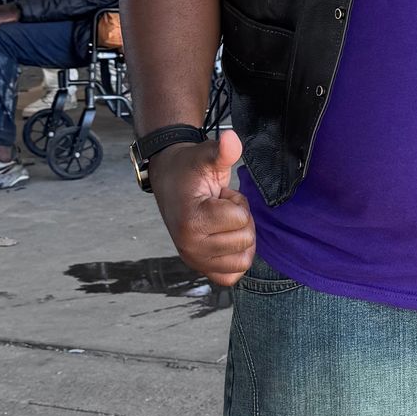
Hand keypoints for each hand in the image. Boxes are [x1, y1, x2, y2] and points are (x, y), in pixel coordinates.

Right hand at [149, 128, 256, 286]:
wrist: (170, 181)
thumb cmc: (190, 169)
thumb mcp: (206, 156)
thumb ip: (222, 151)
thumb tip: (231, 139)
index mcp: (191, 222)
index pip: (240, 218)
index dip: (236, 202)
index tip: (217, 195)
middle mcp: (190, 247)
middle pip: (246, 240)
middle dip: (239, 219)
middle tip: (219, 207)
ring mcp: (195, 261)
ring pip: (244, 260)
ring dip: (239, 238)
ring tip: (221, 221)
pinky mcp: (200, 268)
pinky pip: (232, 276)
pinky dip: (236, 259)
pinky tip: (225, 239)